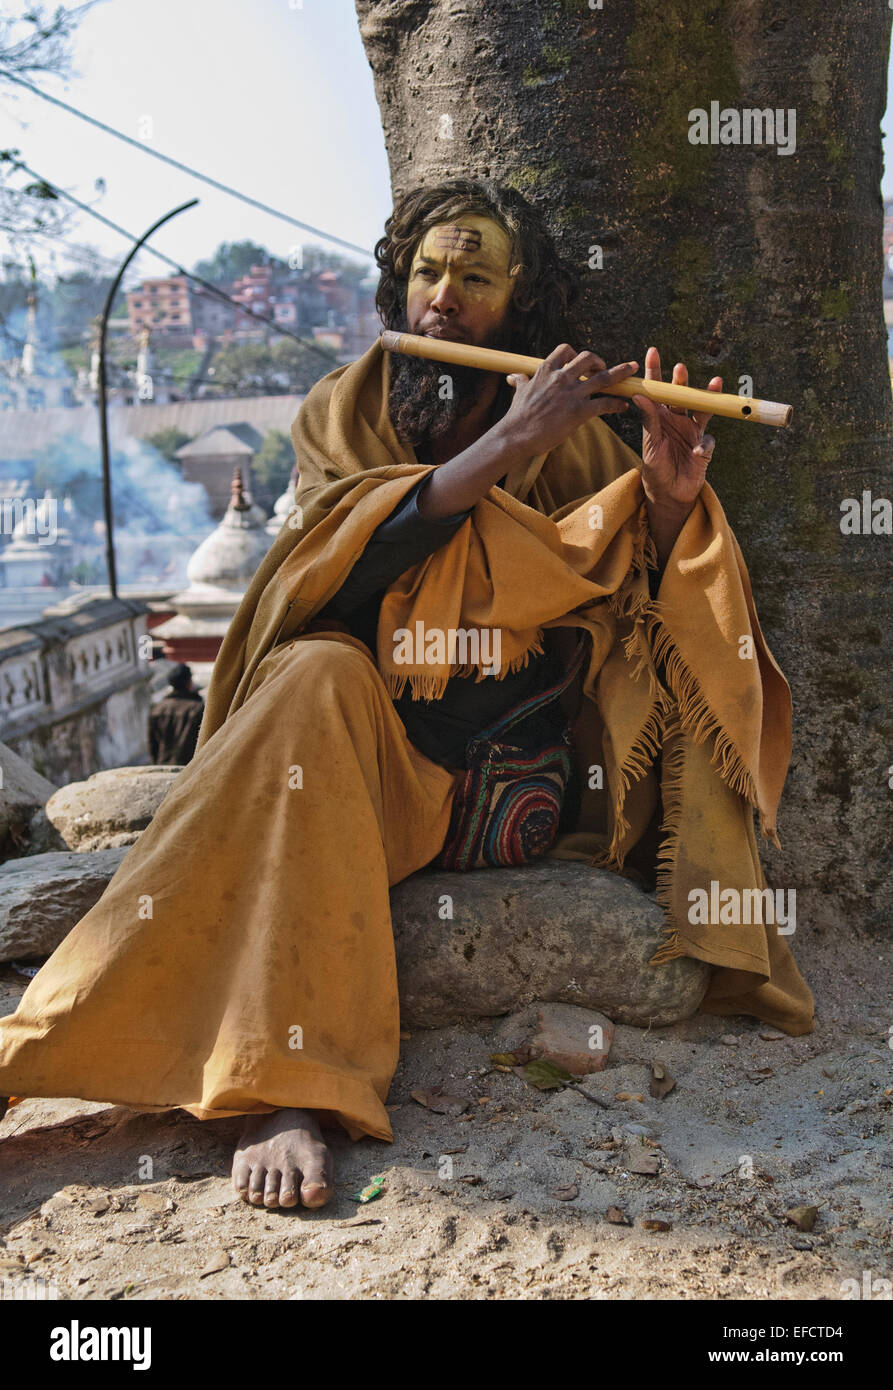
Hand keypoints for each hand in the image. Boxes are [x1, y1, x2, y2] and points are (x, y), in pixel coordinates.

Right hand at [497, 342, 638, 458]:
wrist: (515, 435)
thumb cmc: (517, 416)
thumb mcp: (519, 393)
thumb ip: (521, 382)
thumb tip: (514, 377)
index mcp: (546, 371)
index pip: (566, 350)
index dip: (575, 355)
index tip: (580, 364)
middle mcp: (561, 378)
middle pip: (588, 358)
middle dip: (599, 361)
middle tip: (603, 369)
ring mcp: (571, 394)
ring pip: (603, 377)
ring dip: (620, 373)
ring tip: (631, 370)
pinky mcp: (578, 412)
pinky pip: (604, 404)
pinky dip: (616, 404)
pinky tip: (622, 407)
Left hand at [631, 347, 720, 511]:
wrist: (668, 493)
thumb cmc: (655, 467)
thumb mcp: (650, 443)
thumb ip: (649, 419)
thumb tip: (640, 395)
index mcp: (660, 416)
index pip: (657, 390)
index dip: (655, 371)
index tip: (652, 351)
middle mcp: (678, 419)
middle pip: (682, 395)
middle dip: (681, 381)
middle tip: (679, 368)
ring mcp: (693, 431)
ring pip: (702, 409)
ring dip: (708, 397)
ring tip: (715, 383)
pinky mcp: (704, 447)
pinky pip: (707, 441)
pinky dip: (703, 445)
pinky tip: (697, 451)